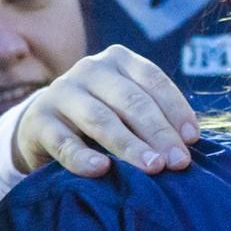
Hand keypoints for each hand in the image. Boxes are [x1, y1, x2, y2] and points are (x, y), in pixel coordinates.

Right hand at [10, 46, 198, 177]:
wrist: (42, 128)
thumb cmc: (99, 121)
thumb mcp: (125, 109)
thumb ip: (152, 117)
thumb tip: (188, 144)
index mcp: (117, 60)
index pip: (153, 80)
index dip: (176, 109)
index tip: (192, 140)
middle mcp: (89, 69)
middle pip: (130, 100)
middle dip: (158, 132)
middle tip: (178, 162)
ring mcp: (61, 92)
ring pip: (99, 119)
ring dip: (129, 145)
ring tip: (152, 167)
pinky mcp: (38, 121)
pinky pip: (63, 142)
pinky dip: (82, 157)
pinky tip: (101, 170)